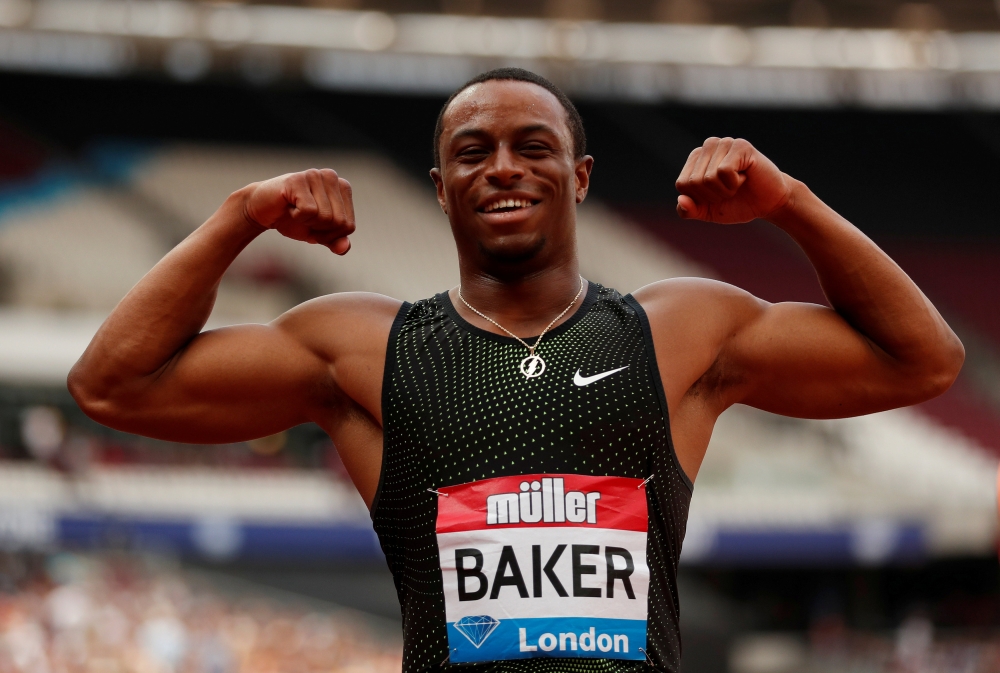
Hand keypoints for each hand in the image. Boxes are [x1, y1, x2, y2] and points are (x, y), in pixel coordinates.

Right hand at [242, 169, 354, 253]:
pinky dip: (297, 216)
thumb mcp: (318, 234)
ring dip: (307, 222)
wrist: (261, 210)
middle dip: (319, 230)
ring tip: (296, 210)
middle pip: (339, 222)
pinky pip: (309, 211)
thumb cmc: (293, 220)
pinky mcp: (298, 179)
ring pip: (325, 217)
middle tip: (303, 218)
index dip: (330, 235)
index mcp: (343, 188)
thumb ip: (335, 241)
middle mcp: (332, 177)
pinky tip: (289, 206)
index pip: (349, 226)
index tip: (314, 225)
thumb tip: (344, 248)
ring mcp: (315, 175)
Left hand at [675, 137, 792, 224]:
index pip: (682, 184)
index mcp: (696, 159)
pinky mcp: (740, 145)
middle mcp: (708, 146)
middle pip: (694, 181)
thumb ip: (689, 210)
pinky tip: (745, 177)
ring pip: (708, 177)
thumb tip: (680, 201)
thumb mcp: (708, 212)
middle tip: (730, 190)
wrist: (768, 203)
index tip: (717, 195)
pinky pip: (724, 171)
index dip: (700, 198)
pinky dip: (734, 182)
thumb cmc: (737, 204)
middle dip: (713, 195)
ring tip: (738, 182)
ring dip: (725, 190)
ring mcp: (724, 143)